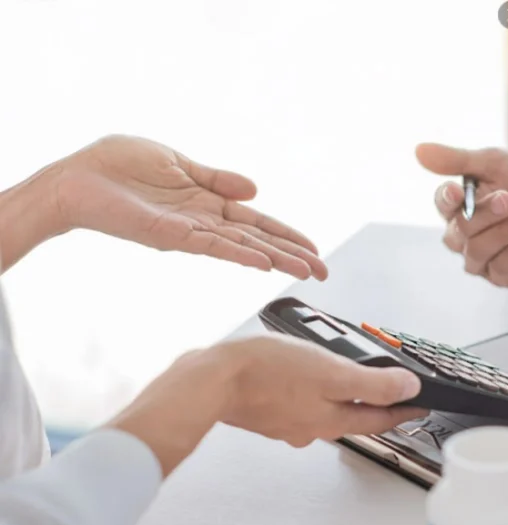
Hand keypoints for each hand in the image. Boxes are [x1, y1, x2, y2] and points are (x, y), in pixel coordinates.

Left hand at [51, 135, 326, 279]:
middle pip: (259, 240)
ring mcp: (190, 232)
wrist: (77, 178)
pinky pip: (213, 247)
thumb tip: (255, 188)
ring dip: (277, 260)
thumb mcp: (178, 161)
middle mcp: (204, 222)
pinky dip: (240, 254)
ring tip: (306, 272)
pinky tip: (263, 262)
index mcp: (208, 204)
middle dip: (293, 256)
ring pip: (243, 248)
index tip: (314, 250)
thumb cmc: (117, 167)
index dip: (287, 235)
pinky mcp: (173, 236)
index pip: (257, 223)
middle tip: (323, 272)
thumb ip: (217, 178)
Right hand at [108, 335, 426, 475]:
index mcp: (331, 419)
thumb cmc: (265, 373)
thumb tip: (408, 390)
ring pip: (327, 411)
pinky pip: (301, 403)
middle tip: (398, 396)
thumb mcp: (330, 372)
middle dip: (378, 407)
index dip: (406, 411)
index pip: (381, 420)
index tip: (423, 406)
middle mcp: (312, 427)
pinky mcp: (268, 411)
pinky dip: (314, 393)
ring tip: (357, 382)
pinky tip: (308, 379)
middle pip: (356, 418)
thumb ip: (373, 385)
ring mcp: (288, 421)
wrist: (210, 380)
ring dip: (346, 399)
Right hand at [416, 143, 507, 287]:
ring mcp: (485, 259)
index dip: (446, 200)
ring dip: (503, 231)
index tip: (457, 191)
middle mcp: (467, 236)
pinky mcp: (506, 276)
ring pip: (477, 251)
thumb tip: (419, 150)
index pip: (442, 205)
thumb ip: (460, 159)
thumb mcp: (499, 163)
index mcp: (462, 205)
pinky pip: (499, 268)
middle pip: (459, 230)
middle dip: (484, 214)